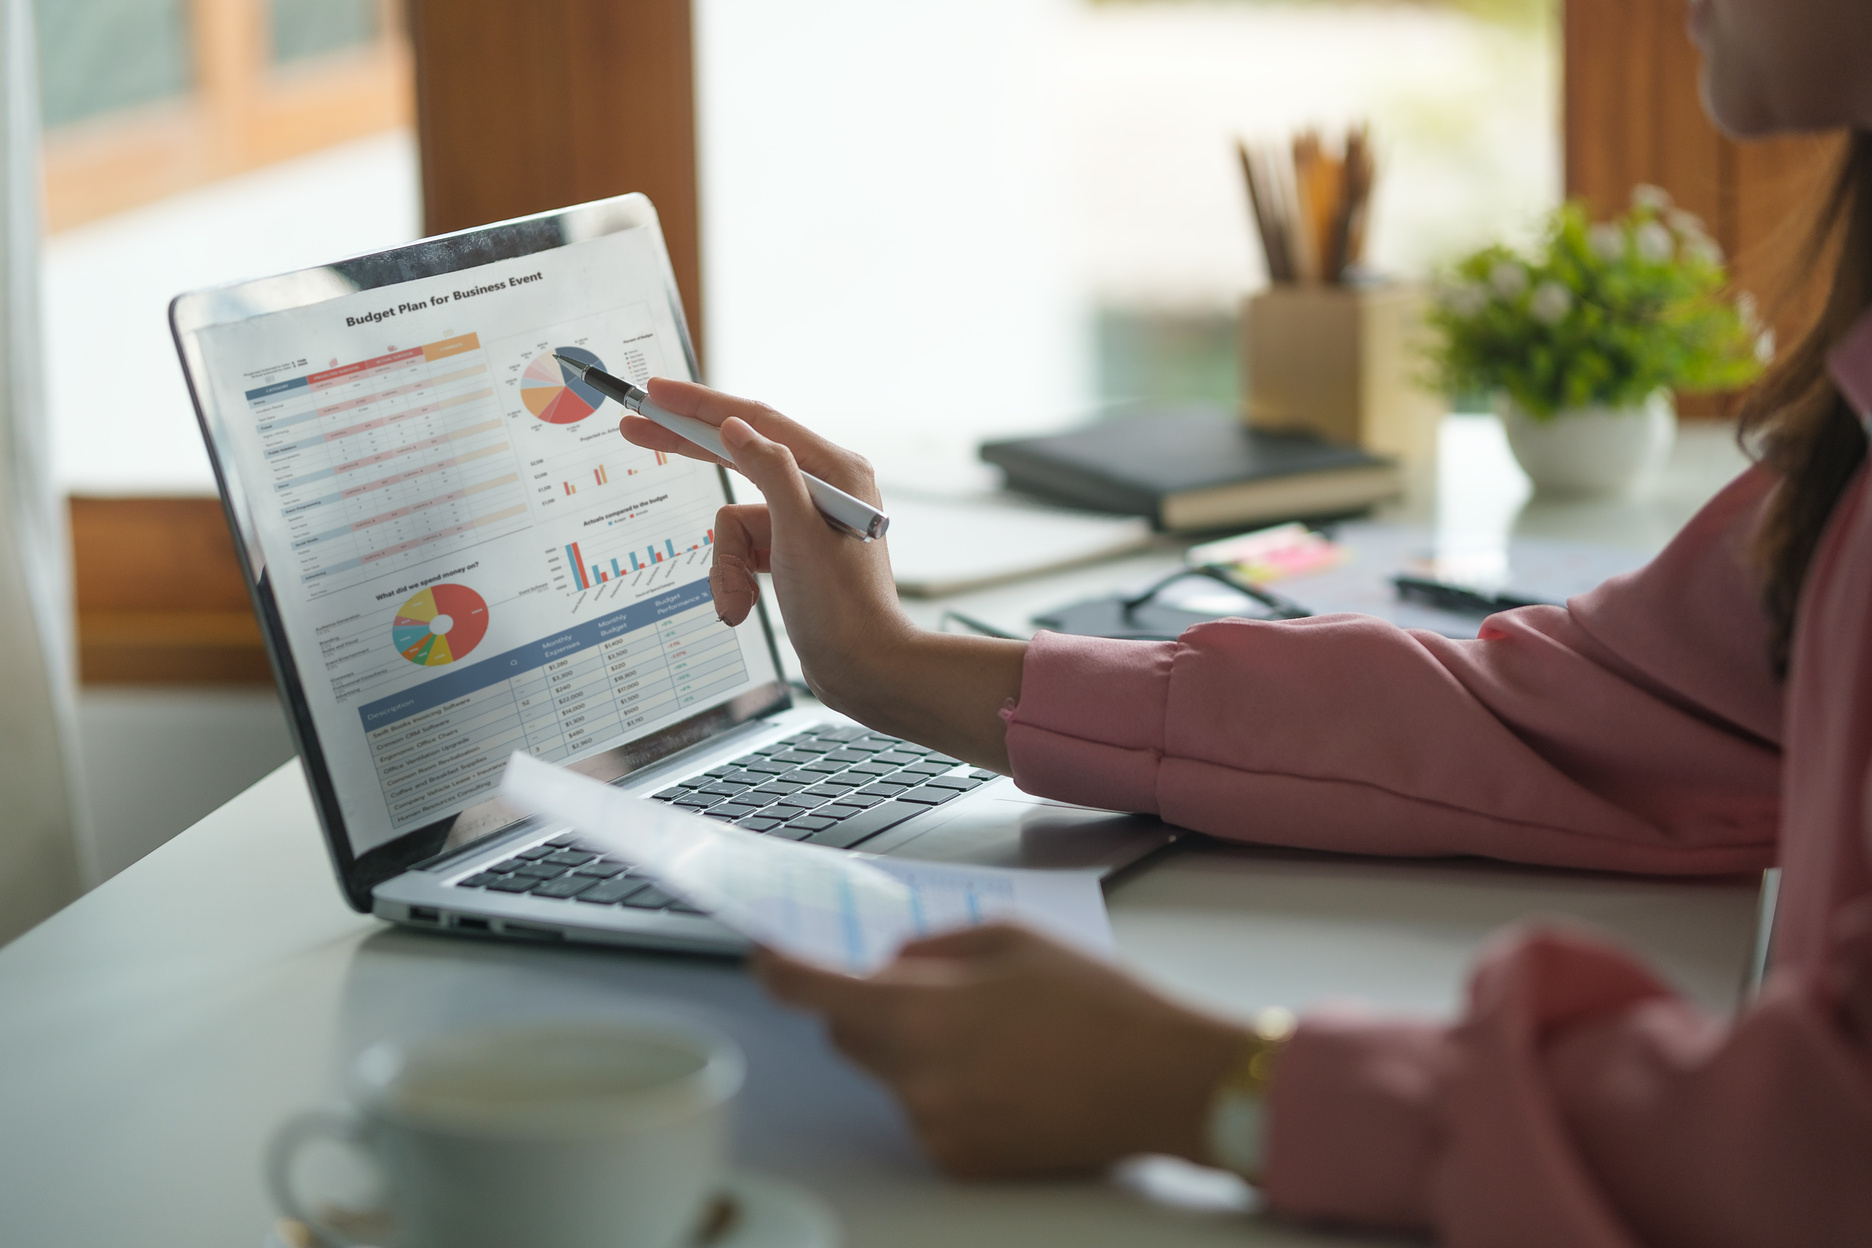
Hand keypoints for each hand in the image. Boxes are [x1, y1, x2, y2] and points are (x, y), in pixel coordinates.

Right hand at [619, 378, 905, 706]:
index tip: (655, 392)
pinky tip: (746, 606)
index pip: (756, 421)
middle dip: (689, 454)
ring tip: (740, 598)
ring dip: (727, 563)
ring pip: (734, 521)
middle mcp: (823, 486)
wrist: (864, 671)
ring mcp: (806, 520)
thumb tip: (735, 427)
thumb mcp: (799, 533)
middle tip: (635, 431)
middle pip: (739, 456)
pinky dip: (735, 578)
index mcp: (835, 469)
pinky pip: (743, 549)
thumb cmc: (842, 608)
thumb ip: (769, 472)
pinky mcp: (793, 551)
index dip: (700, 405)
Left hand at [755, 924, 1247, 1177]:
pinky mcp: (960, 1160)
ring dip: (917, 1050)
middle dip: (869, 1006)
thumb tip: (890, 966)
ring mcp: (936, 1127)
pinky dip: (947, 1089)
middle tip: (937, 990)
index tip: (763, 957)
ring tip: (1002, 1037)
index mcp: (922, 1013)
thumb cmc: (1098, 1004)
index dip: (781, 971)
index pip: (818, 992)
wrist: (1163, 1083)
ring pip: (891, 1074)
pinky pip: (925, 1111)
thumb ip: (932, 948)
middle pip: (848, 1035)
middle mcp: (917, 1078)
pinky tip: (1009, 1076)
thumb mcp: (1011, 938)